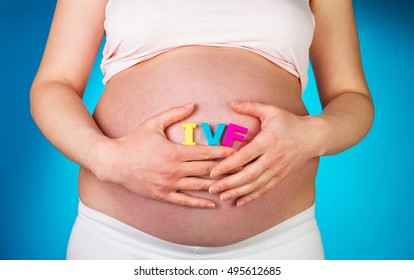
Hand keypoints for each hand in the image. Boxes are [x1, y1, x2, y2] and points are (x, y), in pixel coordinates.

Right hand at [95, 103, 234, 208]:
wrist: (113, 162)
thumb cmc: (133, 141)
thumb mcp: (153, 124)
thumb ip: (174, 113)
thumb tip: (193, 104)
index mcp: (174, 152)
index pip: (204, 153)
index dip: (222, 152)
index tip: (235, 152)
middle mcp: (174, 170)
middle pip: (205, 169)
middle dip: (225, 168)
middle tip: (240, 168)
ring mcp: (169, 184)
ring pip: (198, 186)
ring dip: (216, 185)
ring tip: (232, 184)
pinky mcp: (163, 195)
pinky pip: (184, 201)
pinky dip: (200, 203)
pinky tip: (212, 203)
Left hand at [209, 101, 319, 206]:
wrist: (313, 137)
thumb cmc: (290, 122)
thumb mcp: (271, 111)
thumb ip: (250, 106)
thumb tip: (229, 103)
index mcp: (268, 141)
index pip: (245, 156)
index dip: (228, 165)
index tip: (214, 171)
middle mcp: (273, 158)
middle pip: (248, 175)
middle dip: (229, 183)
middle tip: (213, 188)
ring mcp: (278, 169)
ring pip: (256, 185)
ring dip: (238, 192)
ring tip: (222, 196)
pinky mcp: (281, 176)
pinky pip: (264, 189)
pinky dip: (251, 197)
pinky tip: (239, 202)